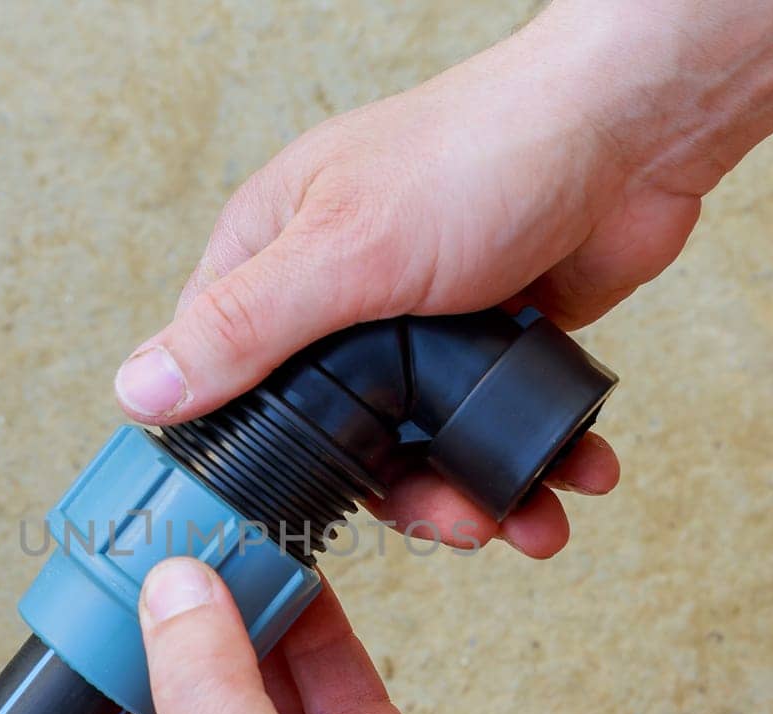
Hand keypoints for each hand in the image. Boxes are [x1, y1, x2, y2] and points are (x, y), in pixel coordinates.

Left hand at [42, 557, 612, 713]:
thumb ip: (205, 696)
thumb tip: (171, 597)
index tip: (73, 667)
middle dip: (170, 662)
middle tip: (160, 585)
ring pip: (264, 702)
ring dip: (248, 635)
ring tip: (229, 564)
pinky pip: (338, 693)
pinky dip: (319, 639)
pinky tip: (300, 587)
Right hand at [111, 6, 689, 557]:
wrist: (632, 130)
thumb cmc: (482, 151)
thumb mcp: (344, 249)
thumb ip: (244, 326)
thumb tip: (140, 389)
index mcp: (276, 256)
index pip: (222, 376)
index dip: (249, 457)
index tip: (289, 520)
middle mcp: (338, 295)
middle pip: (334, 435)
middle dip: (397, 497)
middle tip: (451, 524)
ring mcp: (418, 324)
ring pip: (419, 444)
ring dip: (475, 494)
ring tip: (527, 518)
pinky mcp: (490, 341)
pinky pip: (490, 427)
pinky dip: (529, 462)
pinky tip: (567, 476)